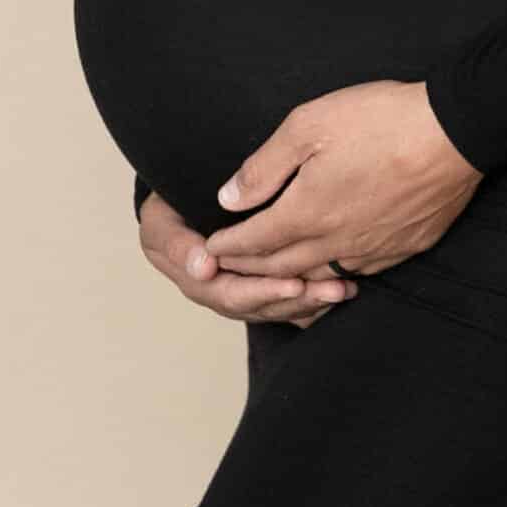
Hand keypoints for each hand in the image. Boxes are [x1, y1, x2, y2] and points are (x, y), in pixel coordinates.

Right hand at [138, 188, 358, 328]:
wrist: (175, 199)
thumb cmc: (169, 205)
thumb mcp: (160, 221)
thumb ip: (177, 243)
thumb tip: (204, 267)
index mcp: (195, 281)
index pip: (232, 294)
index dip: (264, 292)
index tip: (294, 284)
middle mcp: (220, 293)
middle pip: (264, 307)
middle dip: (300, 299)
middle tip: (335, 289)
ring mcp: (240, 291)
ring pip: (280, 306)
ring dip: (313, 300)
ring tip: (346, 290)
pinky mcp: (259, 284)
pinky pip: (288, 301)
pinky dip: (314, 300)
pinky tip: (342, 292)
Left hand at [201, 79, 483, 278]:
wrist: (454, 132)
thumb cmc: (379, 120)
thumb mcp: (308, 125)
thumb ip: (264, 166)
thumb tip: (230, 198)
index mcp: (308, 212)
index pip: (255, 241)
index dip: (228, 247)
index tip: (207, 250)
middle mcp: (338, 241)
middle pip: (282, 266)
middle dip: (248, 268)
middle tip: (226, 267)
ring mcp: (374, 250)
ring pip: (319, 275)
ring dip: (288, 278)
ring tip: (269, 275)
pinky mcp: (404, 248)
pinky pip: (358, 272)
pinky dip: (331, 275)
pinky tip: (328, 268)